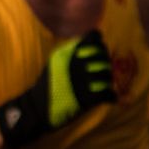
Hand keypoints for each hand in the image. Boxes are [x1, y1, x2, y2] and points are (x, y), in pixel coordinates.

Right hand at [0, 29, 118, 148]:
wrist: (36, 108)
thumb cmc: (48, 86)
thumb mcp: (55, 63)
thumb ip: (71, 53)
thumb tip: (90, 46)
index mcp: (67, 53)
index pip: (93, 39)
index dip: (99, 45)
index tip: (99, 53)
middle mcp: (75, 64)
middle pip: (103, 56)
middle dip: (106, 63)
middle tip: (103, 70)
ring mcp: (80, 80)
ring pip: (107, 74)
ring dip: (109, 80)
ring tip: (105, 84)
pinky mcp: (85, 98)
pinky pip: (107, 93)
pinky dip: (112, 96)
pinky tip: (110, 98)